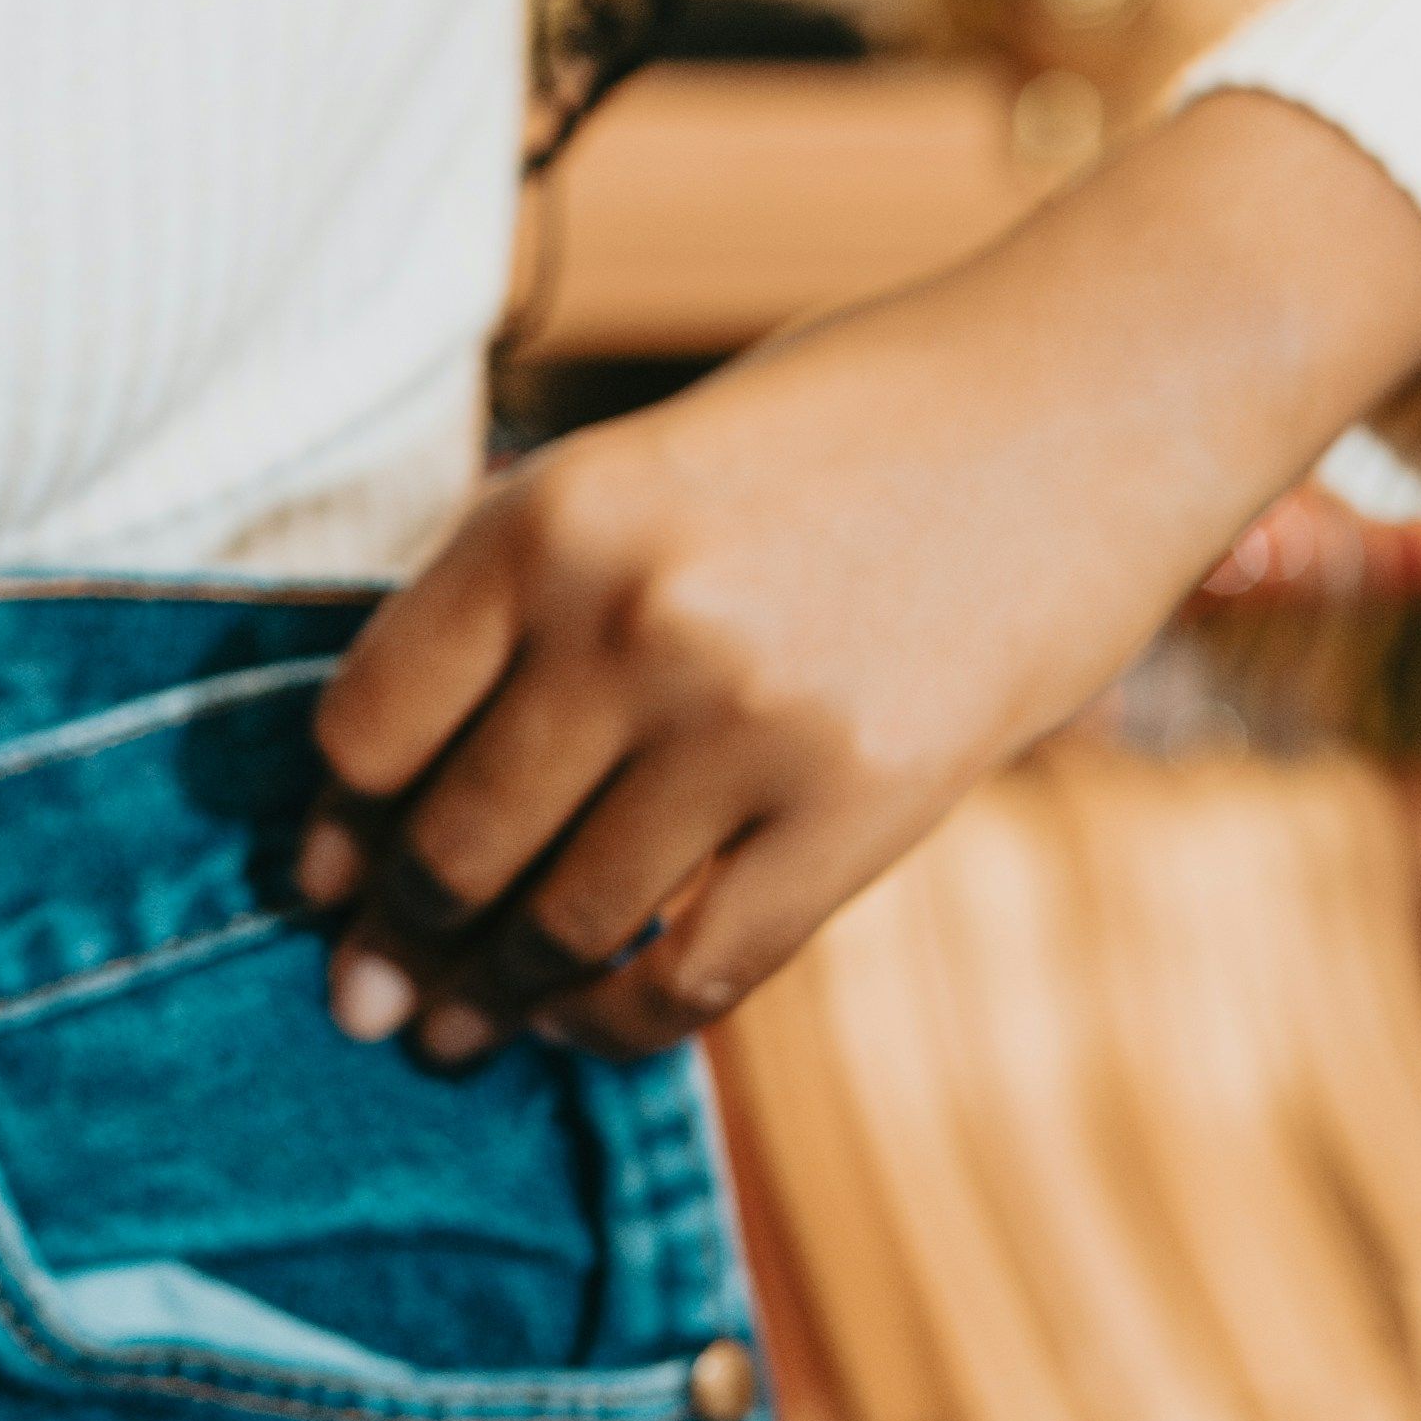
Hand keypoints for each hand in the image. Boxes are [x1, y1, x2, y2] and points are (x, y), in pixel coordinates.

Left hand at [296, 90, 1420, 1064]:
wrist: (1089, 391)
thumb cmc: (849, 422)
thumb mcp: (645, 465)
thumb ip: (534, 601)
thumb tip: (406, 790)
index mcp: (547, 517)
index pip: (371, 724)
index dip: (338, 827)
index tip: (330, 880)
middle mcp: (629, 620)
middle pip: (454, 841)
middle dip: (399, 943)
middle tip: (373, 1000)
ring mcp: (749, 722)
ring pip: (566, 922)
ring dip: (501, 996)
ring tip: (470, 1029)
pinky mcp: (866, 805)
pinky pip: (698, 966)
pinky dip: (625, 1018)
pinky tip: (594, 1022)